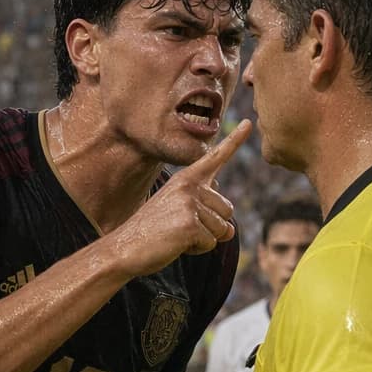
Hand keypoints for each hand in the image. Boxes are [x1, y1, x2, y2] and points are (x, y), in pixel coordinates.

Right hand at [110, 119, 251, 278]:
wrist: (124, 248)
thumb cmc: (151, 233)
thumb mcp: (178, 214)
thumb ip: (207, 215)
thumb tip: (230, 230)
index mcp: (185, 179)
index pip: (214, 158)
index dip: (234, 140)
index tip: (248, 122)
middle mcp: (188, 186)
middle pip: (227, 209)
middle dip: (211, 226)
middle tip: (180, 228)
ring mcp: (189, 203)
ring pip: (222, 229)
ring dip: (204, 239)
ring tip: (176, 235)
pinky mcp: (189, 224)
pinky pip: (211, 243)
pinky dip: (197, 250)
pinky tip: (175, 244)